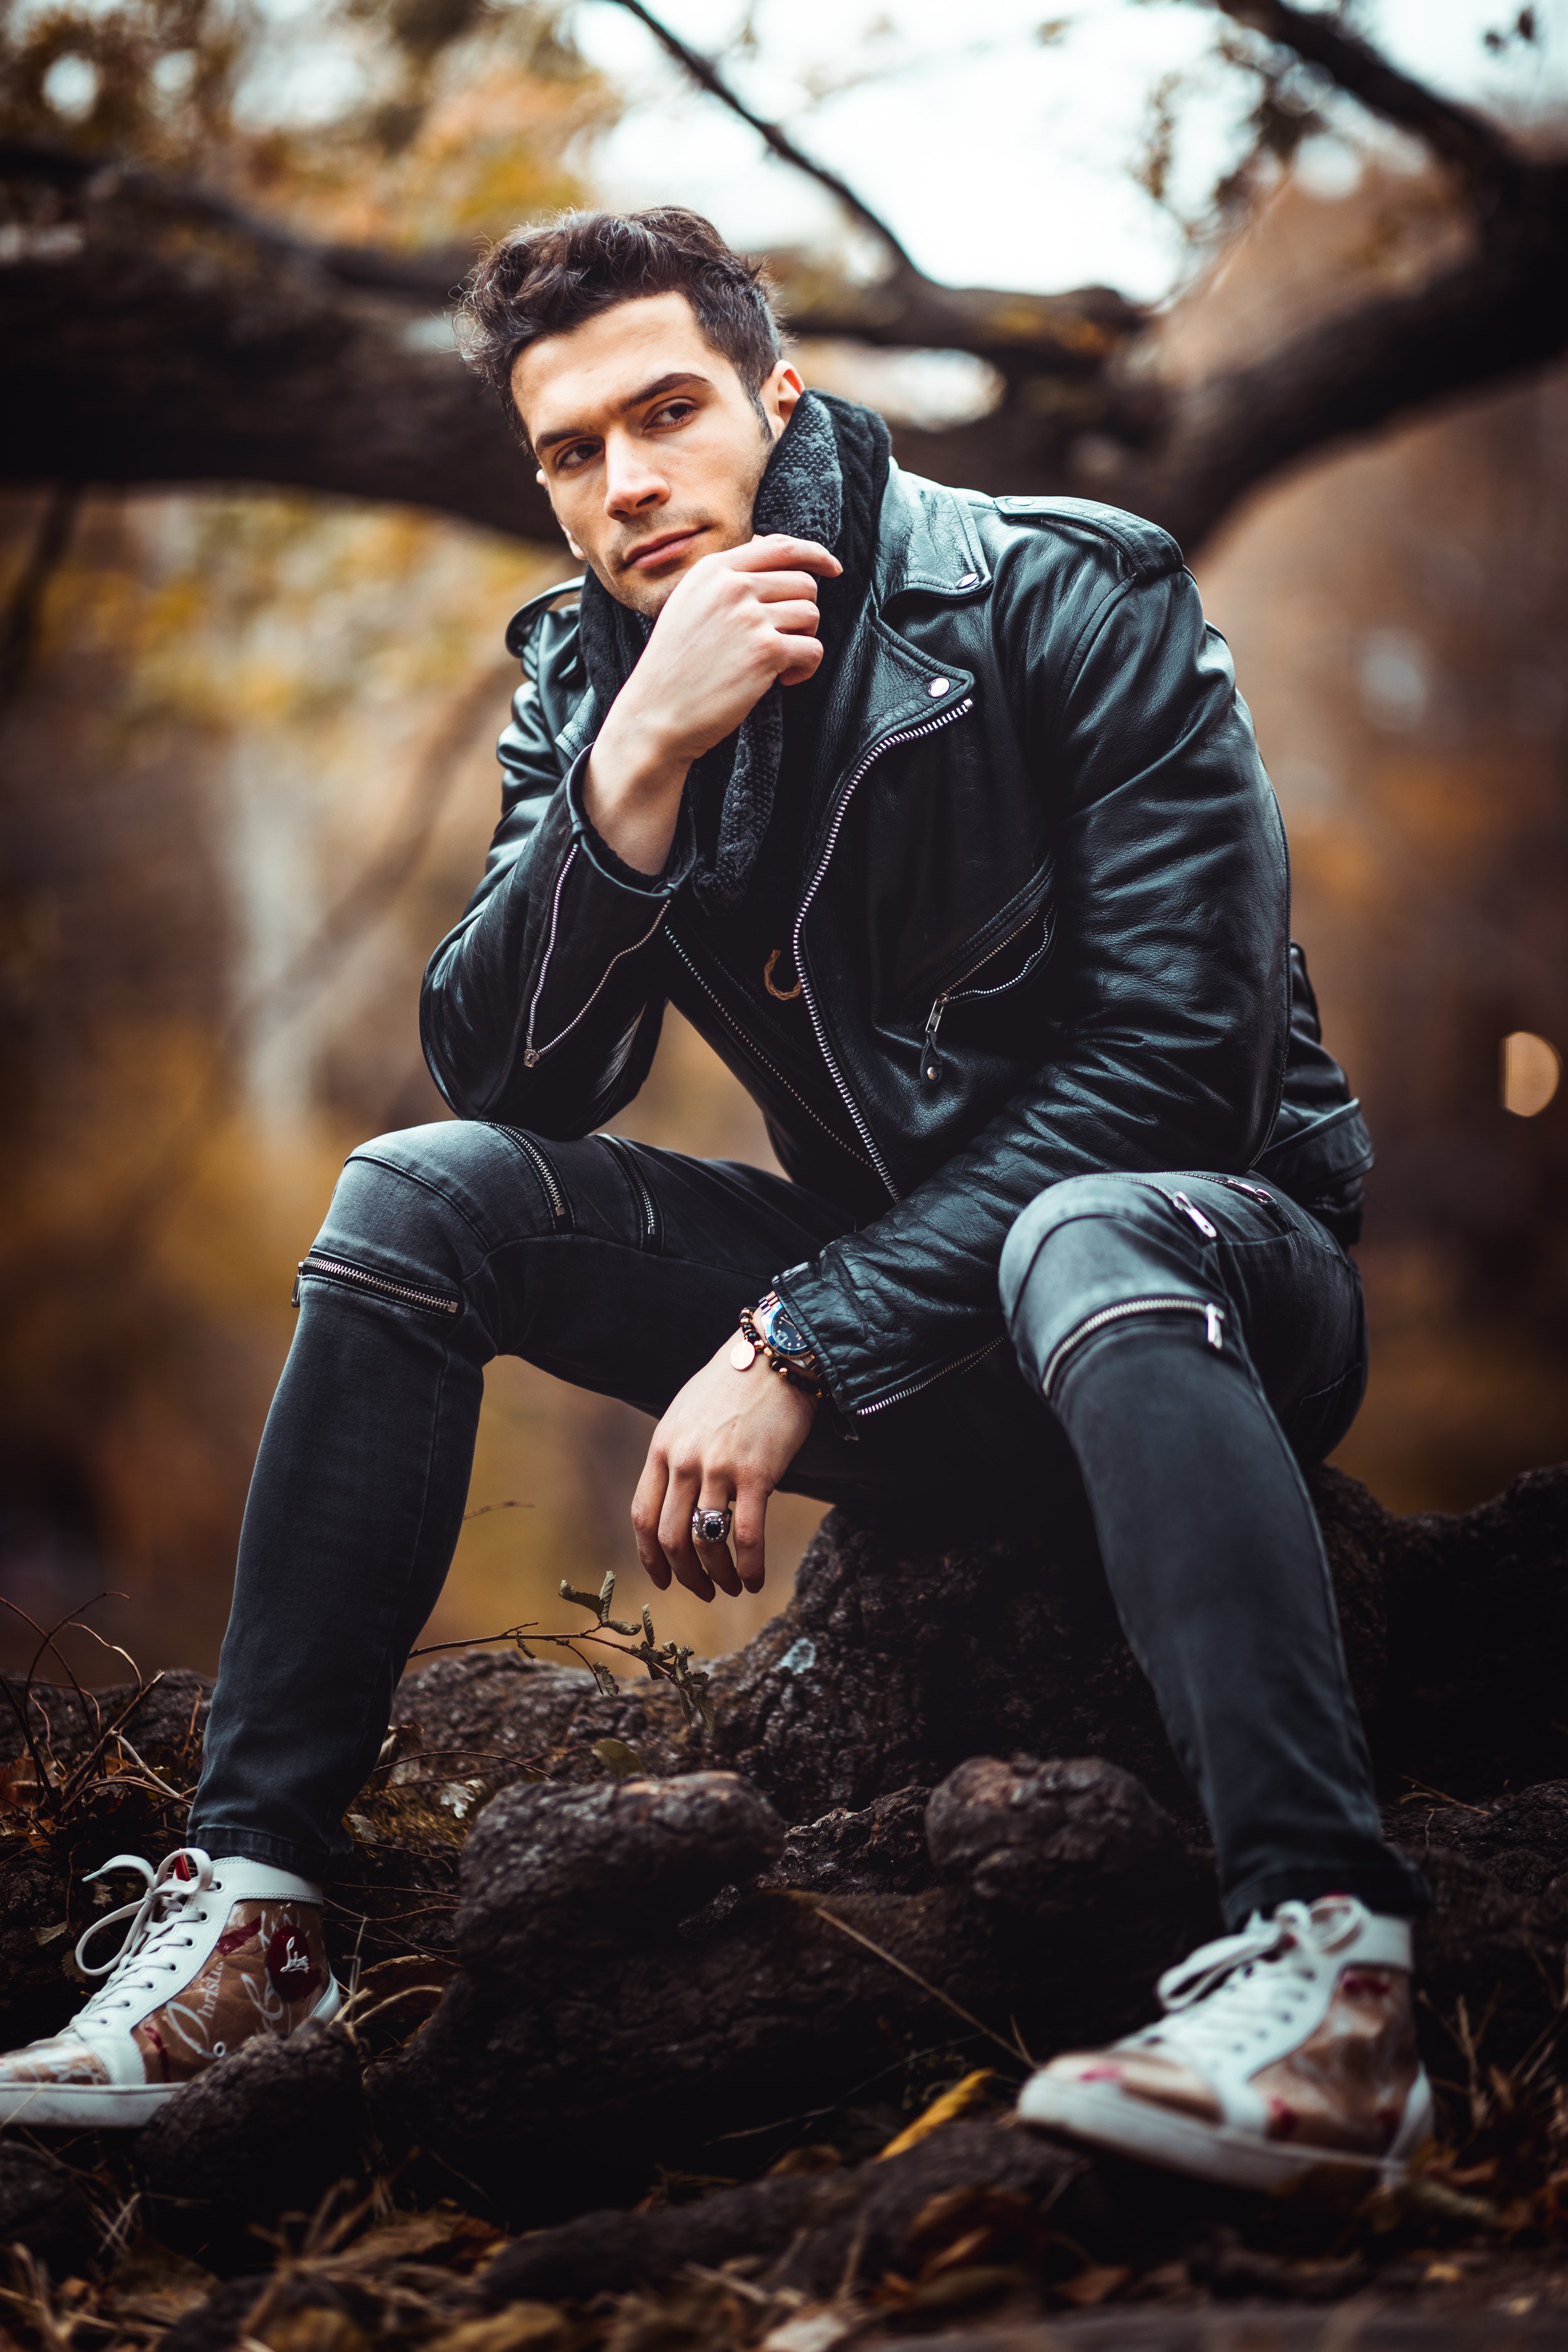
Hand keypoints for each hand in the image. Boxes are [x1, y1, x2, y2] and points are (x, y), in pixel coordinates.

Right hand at [584, 535, 840, 874]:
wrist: (656, 714)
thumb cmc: (675, 667)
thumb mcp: (690, 606)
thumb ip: (727, 579)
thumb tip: (773, 550)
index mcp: (713, 570)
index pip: (780, 546)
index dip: (815, 555)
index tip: (833, 569)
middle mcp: (732, 586)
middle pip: (803, 583)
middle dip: (801, 614)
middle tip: (780, 643)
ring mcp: (749, 617)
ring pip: (811, 615)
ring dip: (802, 642)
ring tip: (775, 664)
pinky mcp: (766, 652)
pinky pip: (813, 650)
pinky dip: (805, 669)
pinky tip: (781, 681)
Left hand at [632, 1333, 817, 1601]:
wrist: (774, 1355)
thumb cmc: (733, 1386)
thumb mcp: (687, 1416)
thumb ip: (677, 1456)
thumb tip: (679, 1500)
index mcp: (662, 1448)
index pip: (643, 1516)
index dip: (649, 1556)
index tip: (663, 1578)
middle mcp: (683, 1461)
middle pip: (671, 1538)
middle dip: (686, 1576)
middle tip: (703, 1591)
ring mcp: (717, 1468)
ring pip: (706, 1542)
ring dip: (718, 1576)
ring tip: (733, 1588)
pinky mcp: (755, 1473)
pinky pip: (745, 1536)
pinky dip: (749, 1567)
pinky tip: (756, 1580)